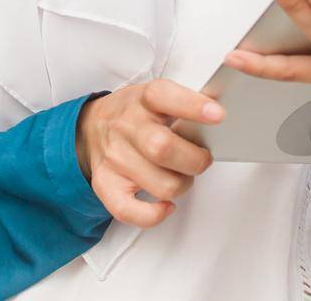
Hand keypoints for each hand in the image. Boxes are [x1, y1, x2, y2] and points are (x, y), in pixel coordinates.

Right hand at [74, 78, 223, 226]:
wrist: (91, 128)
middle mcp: (126, 127)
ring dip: (182, 185)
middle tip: (203, 158)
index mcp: (143, 100)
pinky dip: (154, 214)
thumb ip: (185, 103)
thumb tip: (219, 111)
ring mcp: (115, 158)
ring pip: (160, 184)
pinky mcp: (106, 185)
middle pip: (162, 148)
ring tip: (182, 176)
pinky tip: (166, 204)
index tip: (218, 115)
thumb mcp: (157, 96)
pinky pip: (129, 211)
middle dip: (195, 160)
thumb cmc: (135, 114)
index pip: (164, 96)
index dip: (192, 106)